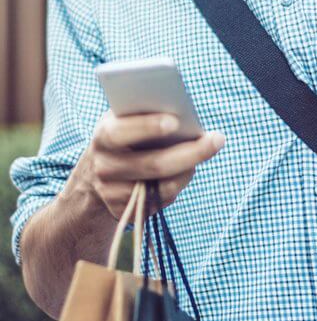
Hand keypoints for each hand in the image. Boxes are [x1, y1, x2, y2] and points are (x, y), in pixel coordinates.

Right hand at [80, 111, 224, 218]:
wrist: (95, 173)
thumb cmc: (124, 133)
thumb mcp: (126, 117)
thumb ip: (145, 111)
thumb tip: (181, 108)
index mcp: (103, 136)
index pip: (121, 132)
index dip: (146, 127)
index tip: (175, 121)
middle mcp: (105, 167)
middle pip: (153, 164)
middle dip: (190, 152)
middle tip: (218, 139)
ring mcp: (114, 194)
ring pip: (162, 186)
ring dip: (189, 168)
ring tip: (210, 148)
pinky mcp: (127, 213)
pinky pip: (162, 200)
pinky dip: (179, 182)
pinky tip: (189, 168)